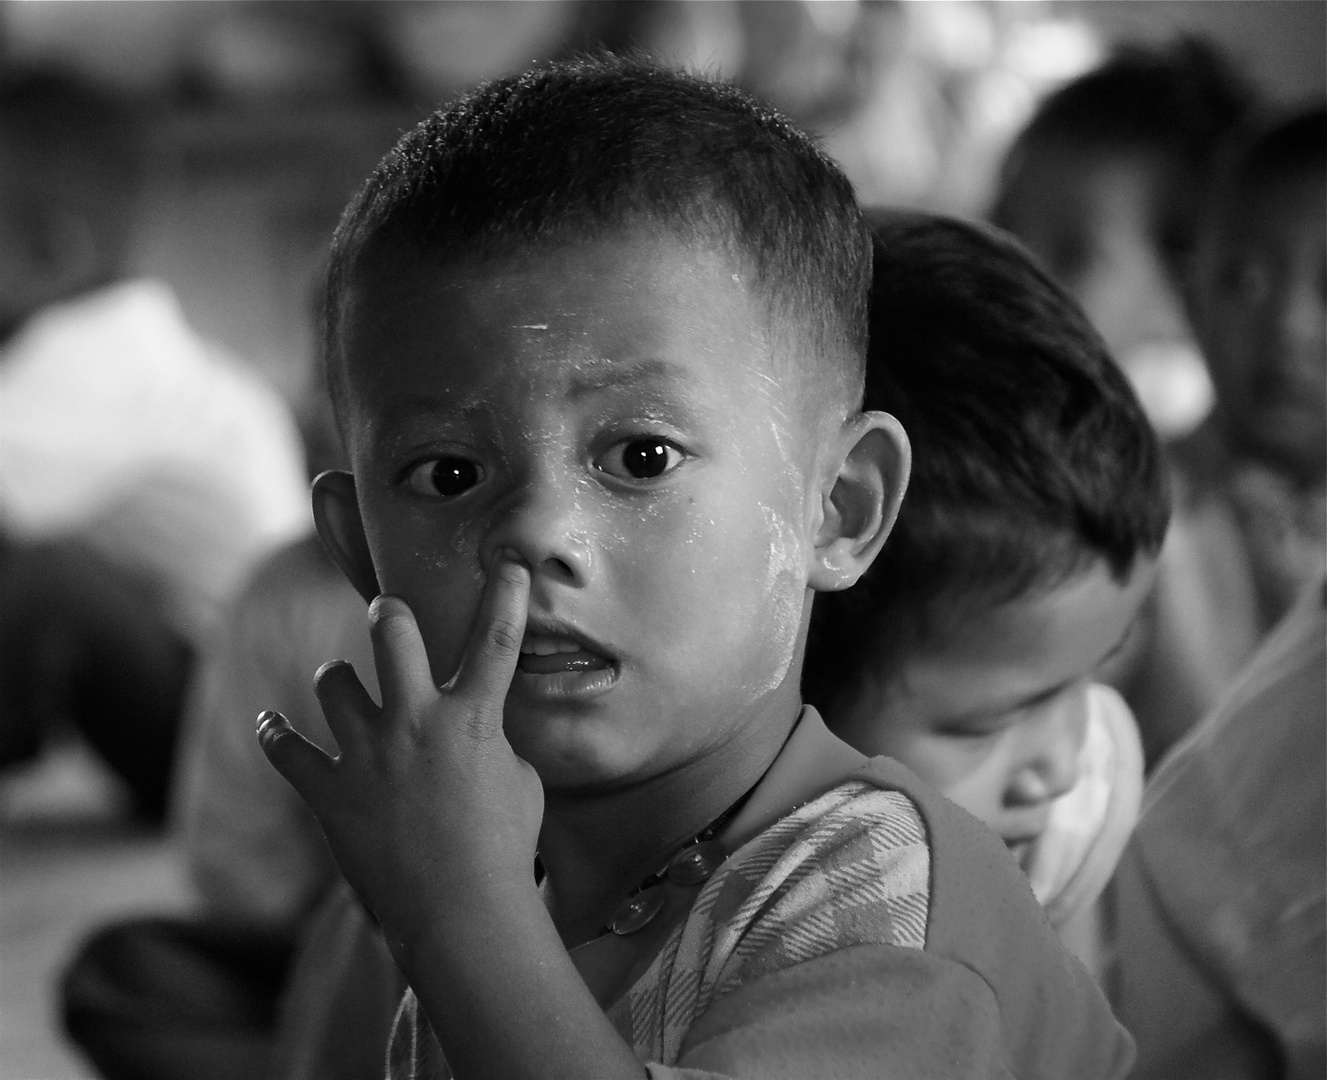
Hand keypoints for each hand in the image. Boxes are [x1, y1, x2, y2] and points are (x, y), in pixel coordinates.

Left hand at [258, 557, 542, 953]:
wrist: (459, 911)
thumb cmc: (504, 850)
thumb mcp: (520, 782)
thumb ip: (494, 742)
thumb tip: (477, 729)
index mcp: (473, 717)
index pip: (496, 639)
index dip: (505, 592)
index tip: (507, 560)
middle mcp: (416, 720)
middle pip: (392, 633)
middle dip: (389, 614)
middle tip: (389, 614)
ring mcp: (367, 753)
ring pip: (334, 682)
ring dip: (340, 679)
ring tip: (342, 683)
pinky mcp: (330, 790)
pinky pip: (286, 748)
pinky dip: (276, 734)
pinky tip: (270, 724)